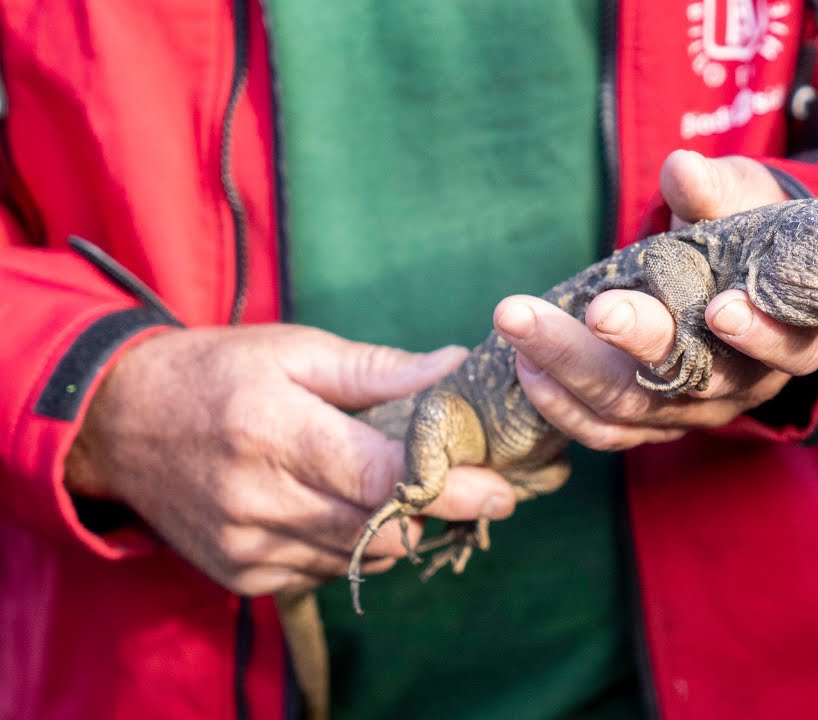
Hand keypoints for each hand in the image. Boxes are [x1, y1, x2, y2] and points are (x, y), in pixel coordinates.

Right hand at [64, 324, 515, 594]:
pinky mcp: (242, 576)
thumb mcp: (295, 351)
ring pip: (359, 557)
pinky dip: (353, 544)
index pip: (380, 479)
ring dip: (401, 529)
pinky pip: (326, 571)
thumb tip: (456, 369)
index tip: (501, 487)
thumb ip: (380, 370)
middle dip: (440, 510)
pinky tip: (352, 508)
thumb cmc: (217, 372)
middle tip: (483, 486)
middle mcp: (257, 499)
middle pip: (379, 527)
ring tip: (422, 492)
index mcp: (273, 431)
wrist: (118, 423)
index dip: (449, 488)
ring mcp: (246, 547)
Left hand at [493, 149, 817, 450]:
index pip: (784, 346)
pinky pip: (604, 431)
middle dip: (641, 342)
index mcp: (791, 333)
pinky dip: (561, 404)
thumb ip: (717, 192)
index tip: (719, 308)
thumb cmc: (747, 232)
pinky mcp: (650, 423)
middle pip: (694, 381)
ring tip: (522, 323)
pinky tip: (525, 365)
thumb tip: (683, 170)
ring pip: (634, 408)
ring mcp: (694, 411)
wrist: (730, 274)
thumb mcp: (744, 200)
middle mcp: (745, 384)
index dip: (756, 333)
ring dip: (573, 368)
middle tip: (598, 308)